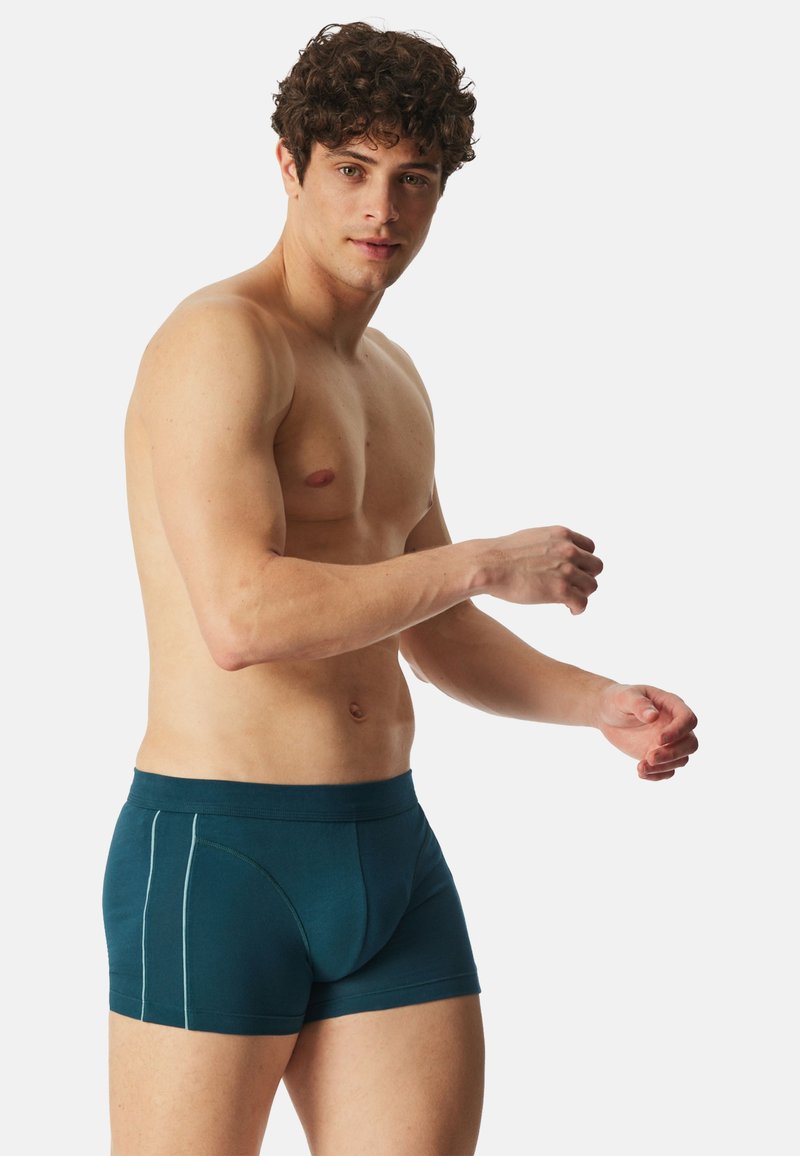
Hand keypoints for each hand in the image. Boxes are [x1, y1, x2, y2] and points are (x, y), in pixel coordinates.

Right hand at [480, 526, 602, 614]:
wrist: (488, 565)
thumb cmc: (502, 555)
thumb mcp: (532, 537)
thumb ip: (549, 544)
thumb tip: (551, 556)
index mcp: (561, 535)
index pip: (590, 548)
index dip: (583, 561)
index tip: (575, 571)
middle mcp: (568, 550)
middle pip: (595, 567)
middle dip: (586, 577)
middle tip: (573, 587)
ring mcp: (565, 570)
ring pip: (591, 586)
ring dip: (582, 594)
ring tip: (570, 600)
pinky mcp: (560, 590)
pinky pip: (582, 602)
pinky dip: (578, 608)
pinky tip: (570, 610)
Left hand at [594, 683, 697, 780]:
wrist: (608, 714)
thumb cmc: (618, 700)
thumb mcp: (625, 697)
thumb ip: (639, 704)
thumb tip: (653, 716)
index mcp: (672, 705)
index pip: (688, 719)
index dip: (678, 731)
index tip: (659, 740)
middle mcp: (675, 725)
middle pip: (690, 743)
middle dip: (673, 754)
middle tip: (649, 758)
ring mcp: (670, 742)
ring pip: (681, 759)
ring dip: (663, 767)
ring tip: (640, 767)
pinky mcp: (660, 756)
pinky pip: (668, 770)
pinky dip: (657, 775)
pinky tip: (641, 772)